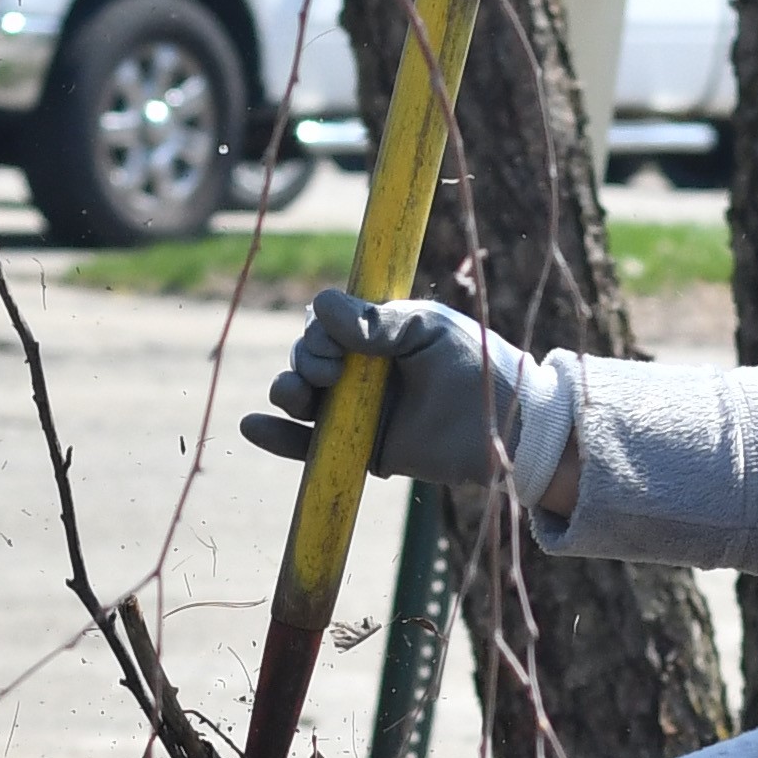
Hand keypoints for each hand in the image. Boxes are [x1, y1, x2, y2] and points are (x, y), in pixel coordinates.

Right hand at [235, 288, 553, 489]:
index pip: (327, 323)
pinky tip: (252, 426)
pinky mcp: (358, 449)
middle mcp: (362, 369)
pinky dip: (276, 437)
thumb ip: (378, 321)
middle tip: (333, 374)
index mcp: (379, 332)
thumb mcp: (428, 331)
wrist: (506, 428)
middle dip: (307, 360)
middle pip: (307, 356)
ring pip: (299, 397)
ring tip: (300, 396)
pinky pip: (305, 446)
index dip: (322, 331)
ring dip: (287, 390)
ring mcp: (356, 410)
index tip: (339, 344)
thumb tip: (320, 307)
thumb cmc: (475, 368)